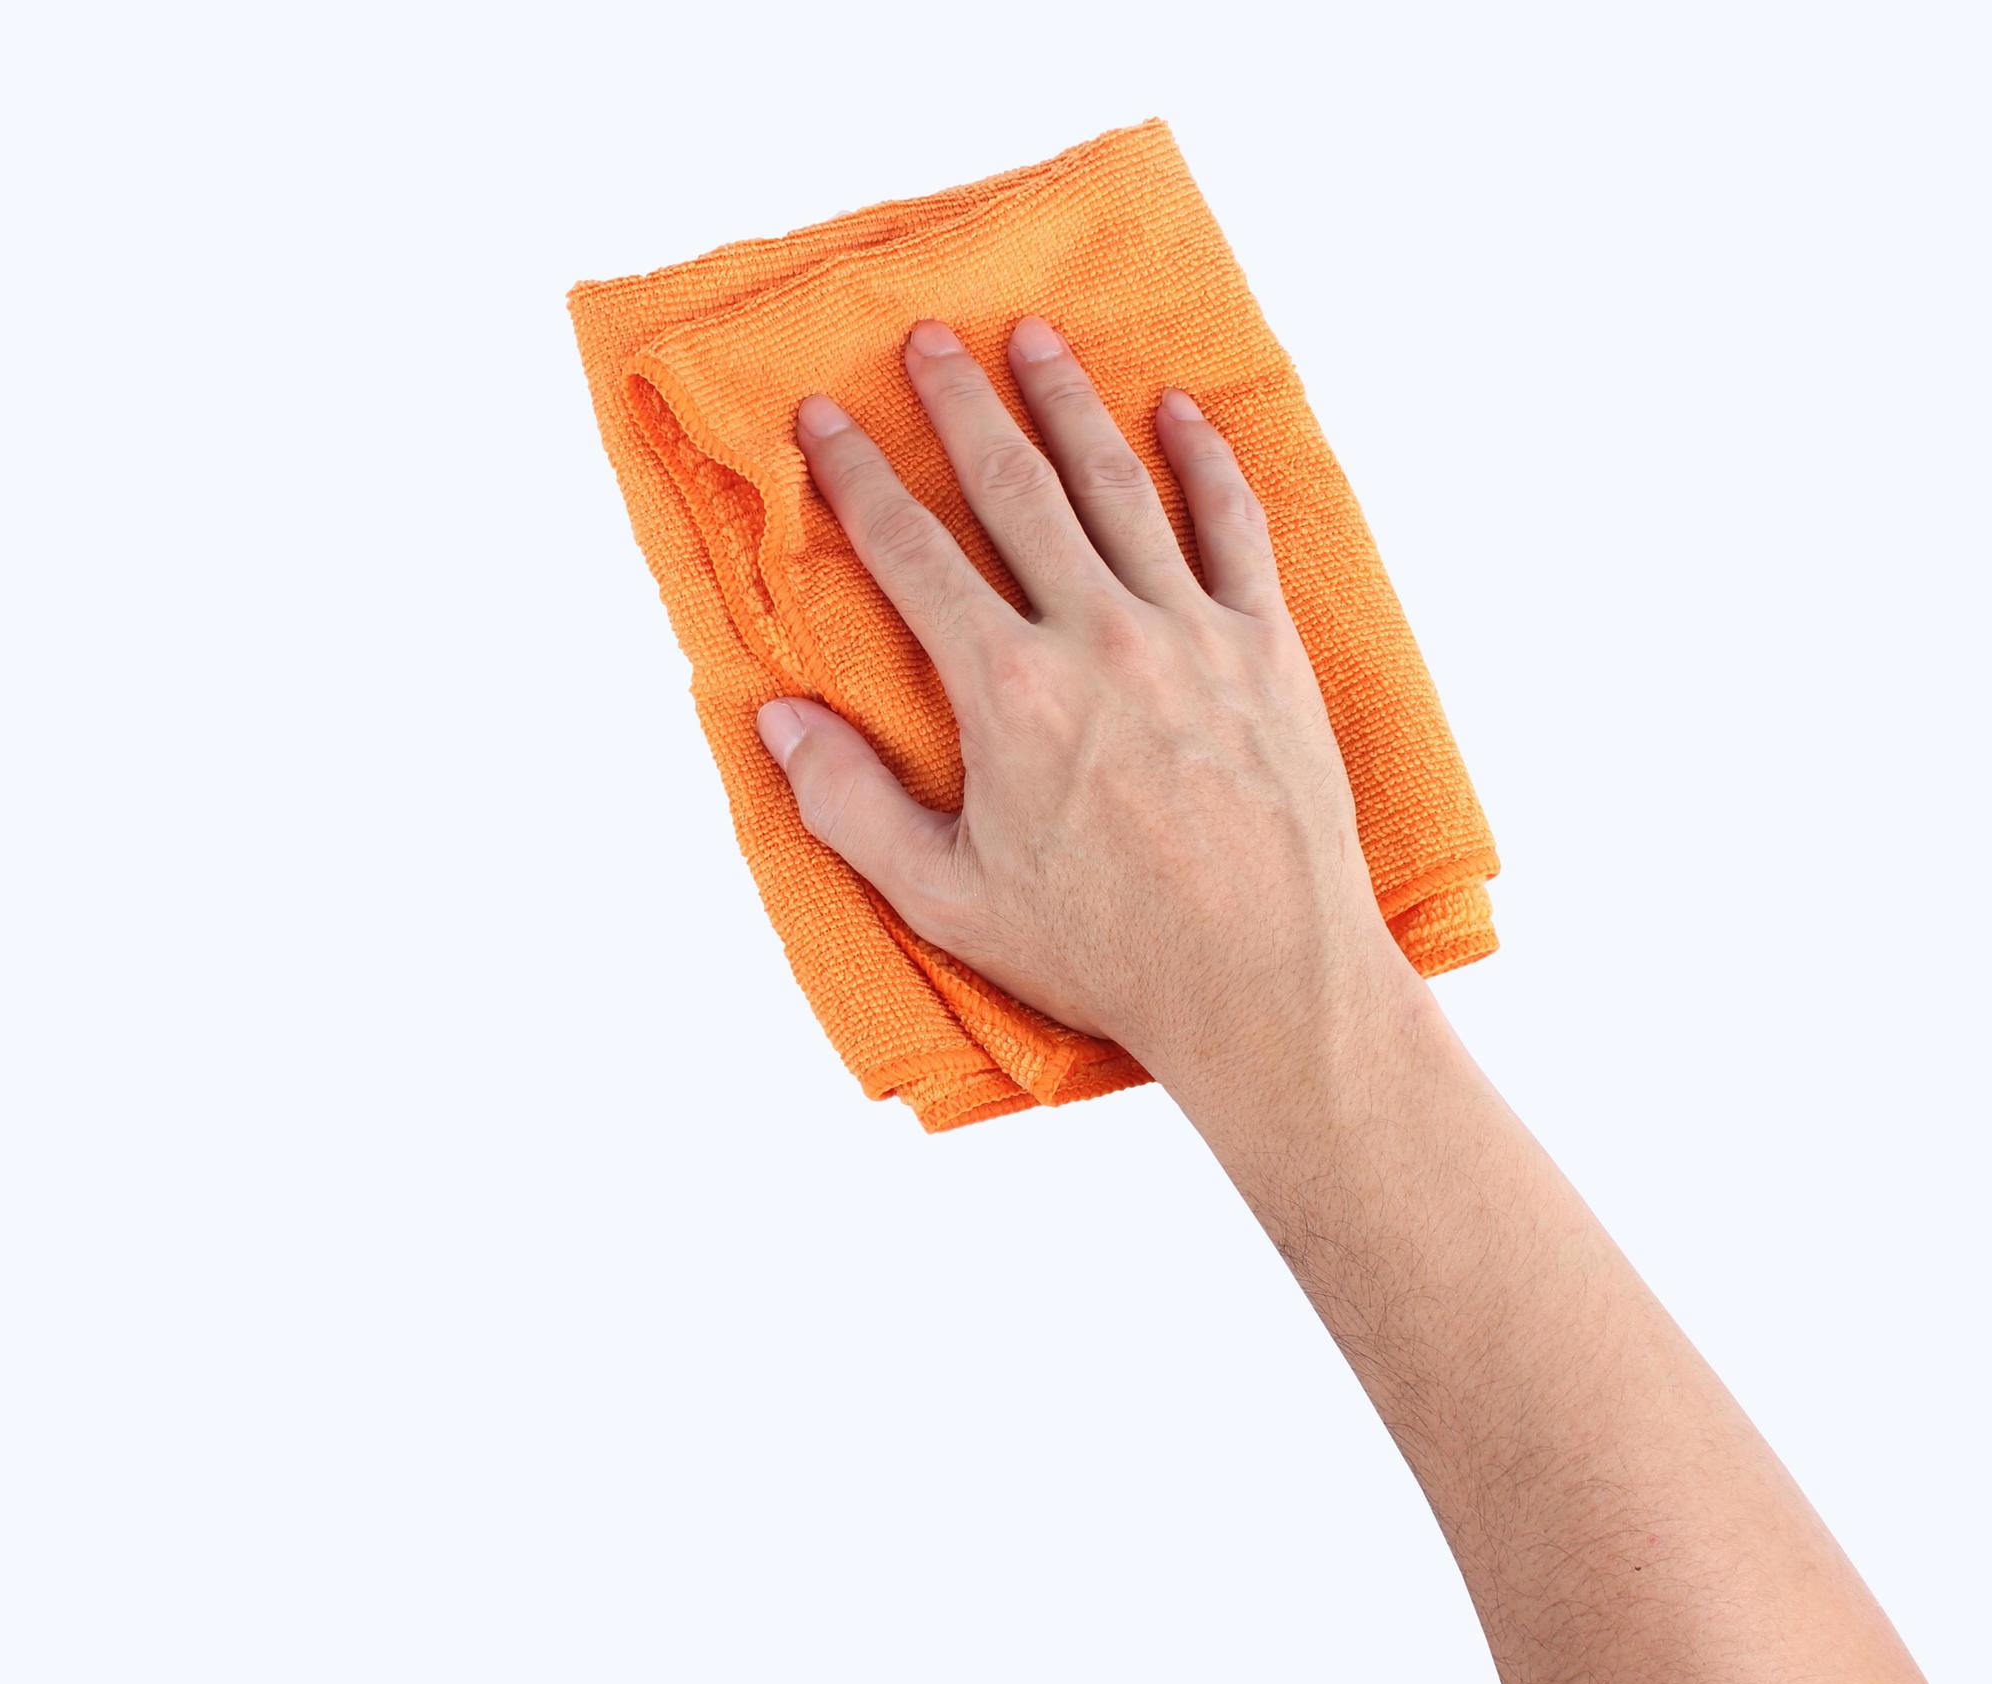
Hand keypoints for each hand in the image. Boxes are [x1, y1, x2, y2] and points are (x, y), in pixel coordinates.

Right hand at [758, 316, 1421, 1088]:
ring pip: (1117, 483)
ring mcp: (1191, 630)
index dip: (857, 476)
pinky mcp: (1267, 647)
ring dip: (1067, 402)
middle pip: (1013, 485)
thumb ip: (851, 807)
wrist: (1265, 979)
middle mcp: (1098, 633)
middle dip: (959, 403)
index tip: (822, 418)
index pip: (911, 552)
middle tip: (925, 340)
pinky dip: (1203, 458)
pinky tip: (1177, 412)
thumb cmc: (1103, 951)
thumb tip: (779, 724)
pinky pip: (1232, 525)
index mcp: (1007, 690)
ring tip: (1033, 340)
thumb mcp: (947, 899)